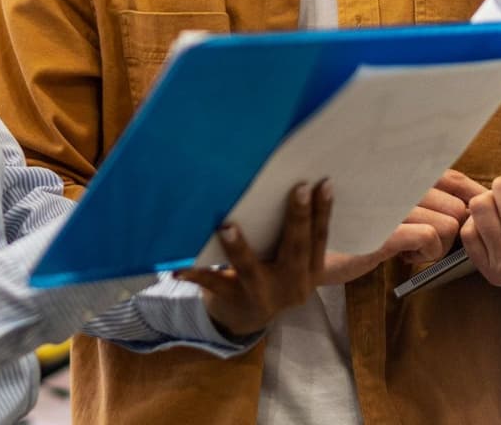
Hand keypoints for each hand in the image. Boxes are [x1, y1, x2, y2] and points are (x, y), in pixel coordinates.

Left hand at [180, 180, 331, 337]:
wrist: (243, 317)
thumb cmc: (269, 273)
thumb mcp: (292, 262)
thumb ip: (298, 236)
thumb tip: (304, 184)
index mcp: (311, 272)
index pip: (319, 238)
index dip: (323, 211)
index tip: (324, 183)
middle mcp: (292, 285)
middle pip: (296, 249)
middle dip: (298, 218)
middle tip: (297, 188)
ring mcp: (262, 295)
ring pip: (251, 268)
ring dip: (239, 248)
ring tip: (227, 227)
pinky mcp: (233, 298)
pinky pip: (213, 283)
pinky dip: (195, 274)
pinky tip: (177, 269)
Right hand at [320, 173, 473, 283]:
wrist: (308, 249)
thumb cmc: (352, 226)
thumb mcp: (386, 202)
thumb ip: (419, 196)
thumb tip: (466, 203)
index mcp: (399, 171)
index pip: (455, 180)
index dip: (465, 202)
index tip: (459, 221)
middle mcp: (396, 181)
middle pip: (458, 208)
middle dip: (448, 231)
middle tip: (421, 239)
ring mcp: (390, 204)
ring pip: (449, 225)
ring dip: (436, 246)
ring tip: (407, 247)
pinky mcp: (383, 231)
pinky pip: (430, 238)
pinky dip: (425, 254)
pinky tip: (402, 255)